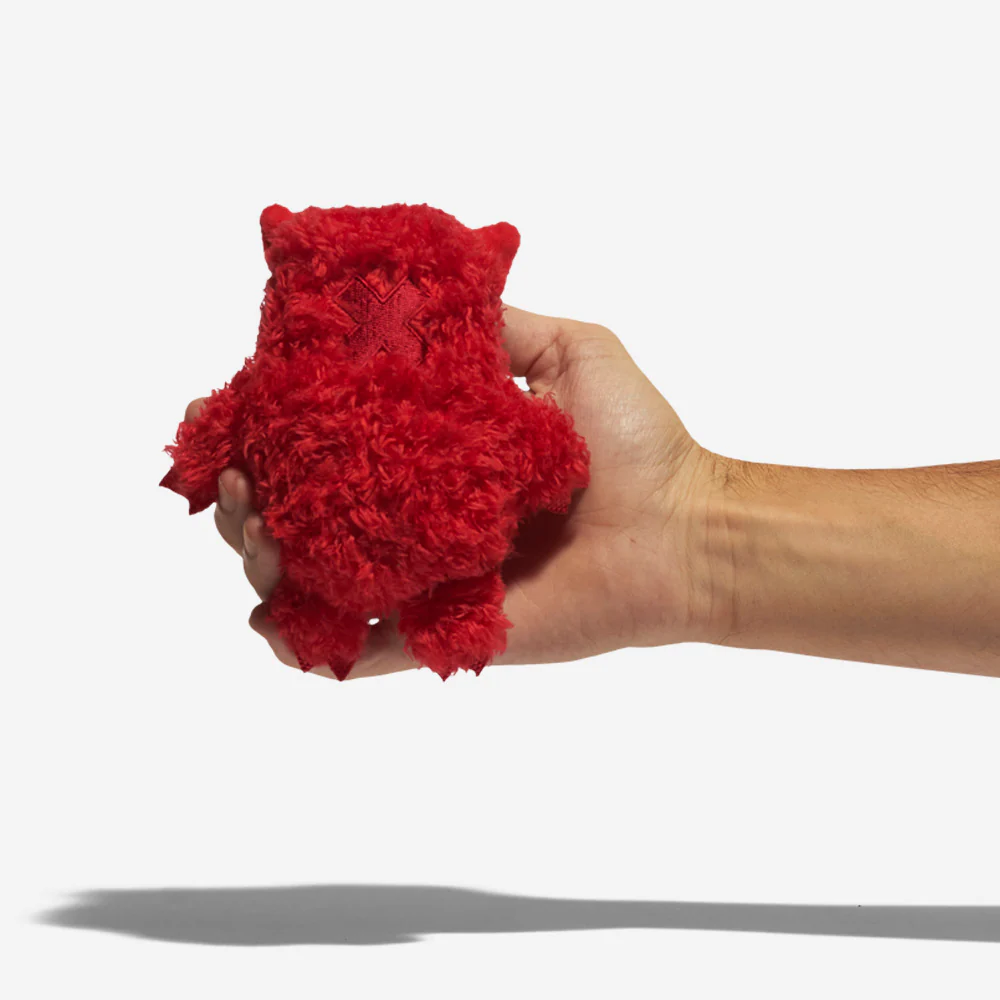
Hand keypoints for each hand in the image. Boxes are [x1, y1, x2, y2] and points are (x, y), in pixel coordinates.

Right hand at [192, 305, 718, 679]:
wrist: (683, 530)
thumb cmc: (636, 442)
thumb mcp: (572, 352)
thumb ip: (499, 328)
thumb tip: (424, 298)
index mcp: (433, 451)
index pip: (329, 439)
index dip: (267, 428)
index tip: (219, 414)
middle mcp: (417, 514)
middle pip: (304, 512)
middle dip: (248, 496)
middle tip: (234, 479)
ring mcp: (425, 576)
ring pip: (315, 581)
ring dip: (263, 562)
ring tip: (254, 532)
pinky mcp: (445, 631)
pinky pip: (361, 650)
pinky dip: (308, 645)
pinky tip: (277, 623)